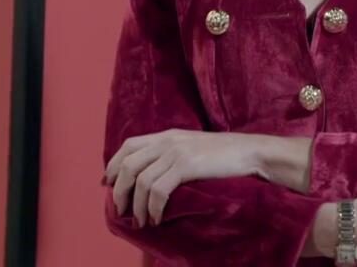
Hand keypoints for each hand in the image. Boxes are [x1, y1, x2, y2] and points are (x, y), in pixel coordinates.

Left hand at [103, 128, 257, 227]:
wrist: (249, 152)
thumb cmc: (224, 154)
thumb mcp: (192, 147)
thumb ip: (171, 153)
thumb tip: (152, 173)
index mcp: (167, 135)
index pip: (128, 146)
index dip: (113, 165)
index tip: (107, 184)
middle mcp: (167, 141)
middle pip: (128, 165)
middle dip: (119, 191)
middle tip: (122, 210)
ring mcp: (176, 152)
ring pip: (141, 182)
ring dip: (137, 206)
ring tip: (142, 221)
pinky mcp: (186, 166)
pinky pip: (158, 190)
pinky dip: (154, 208)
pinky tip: (157, 218)